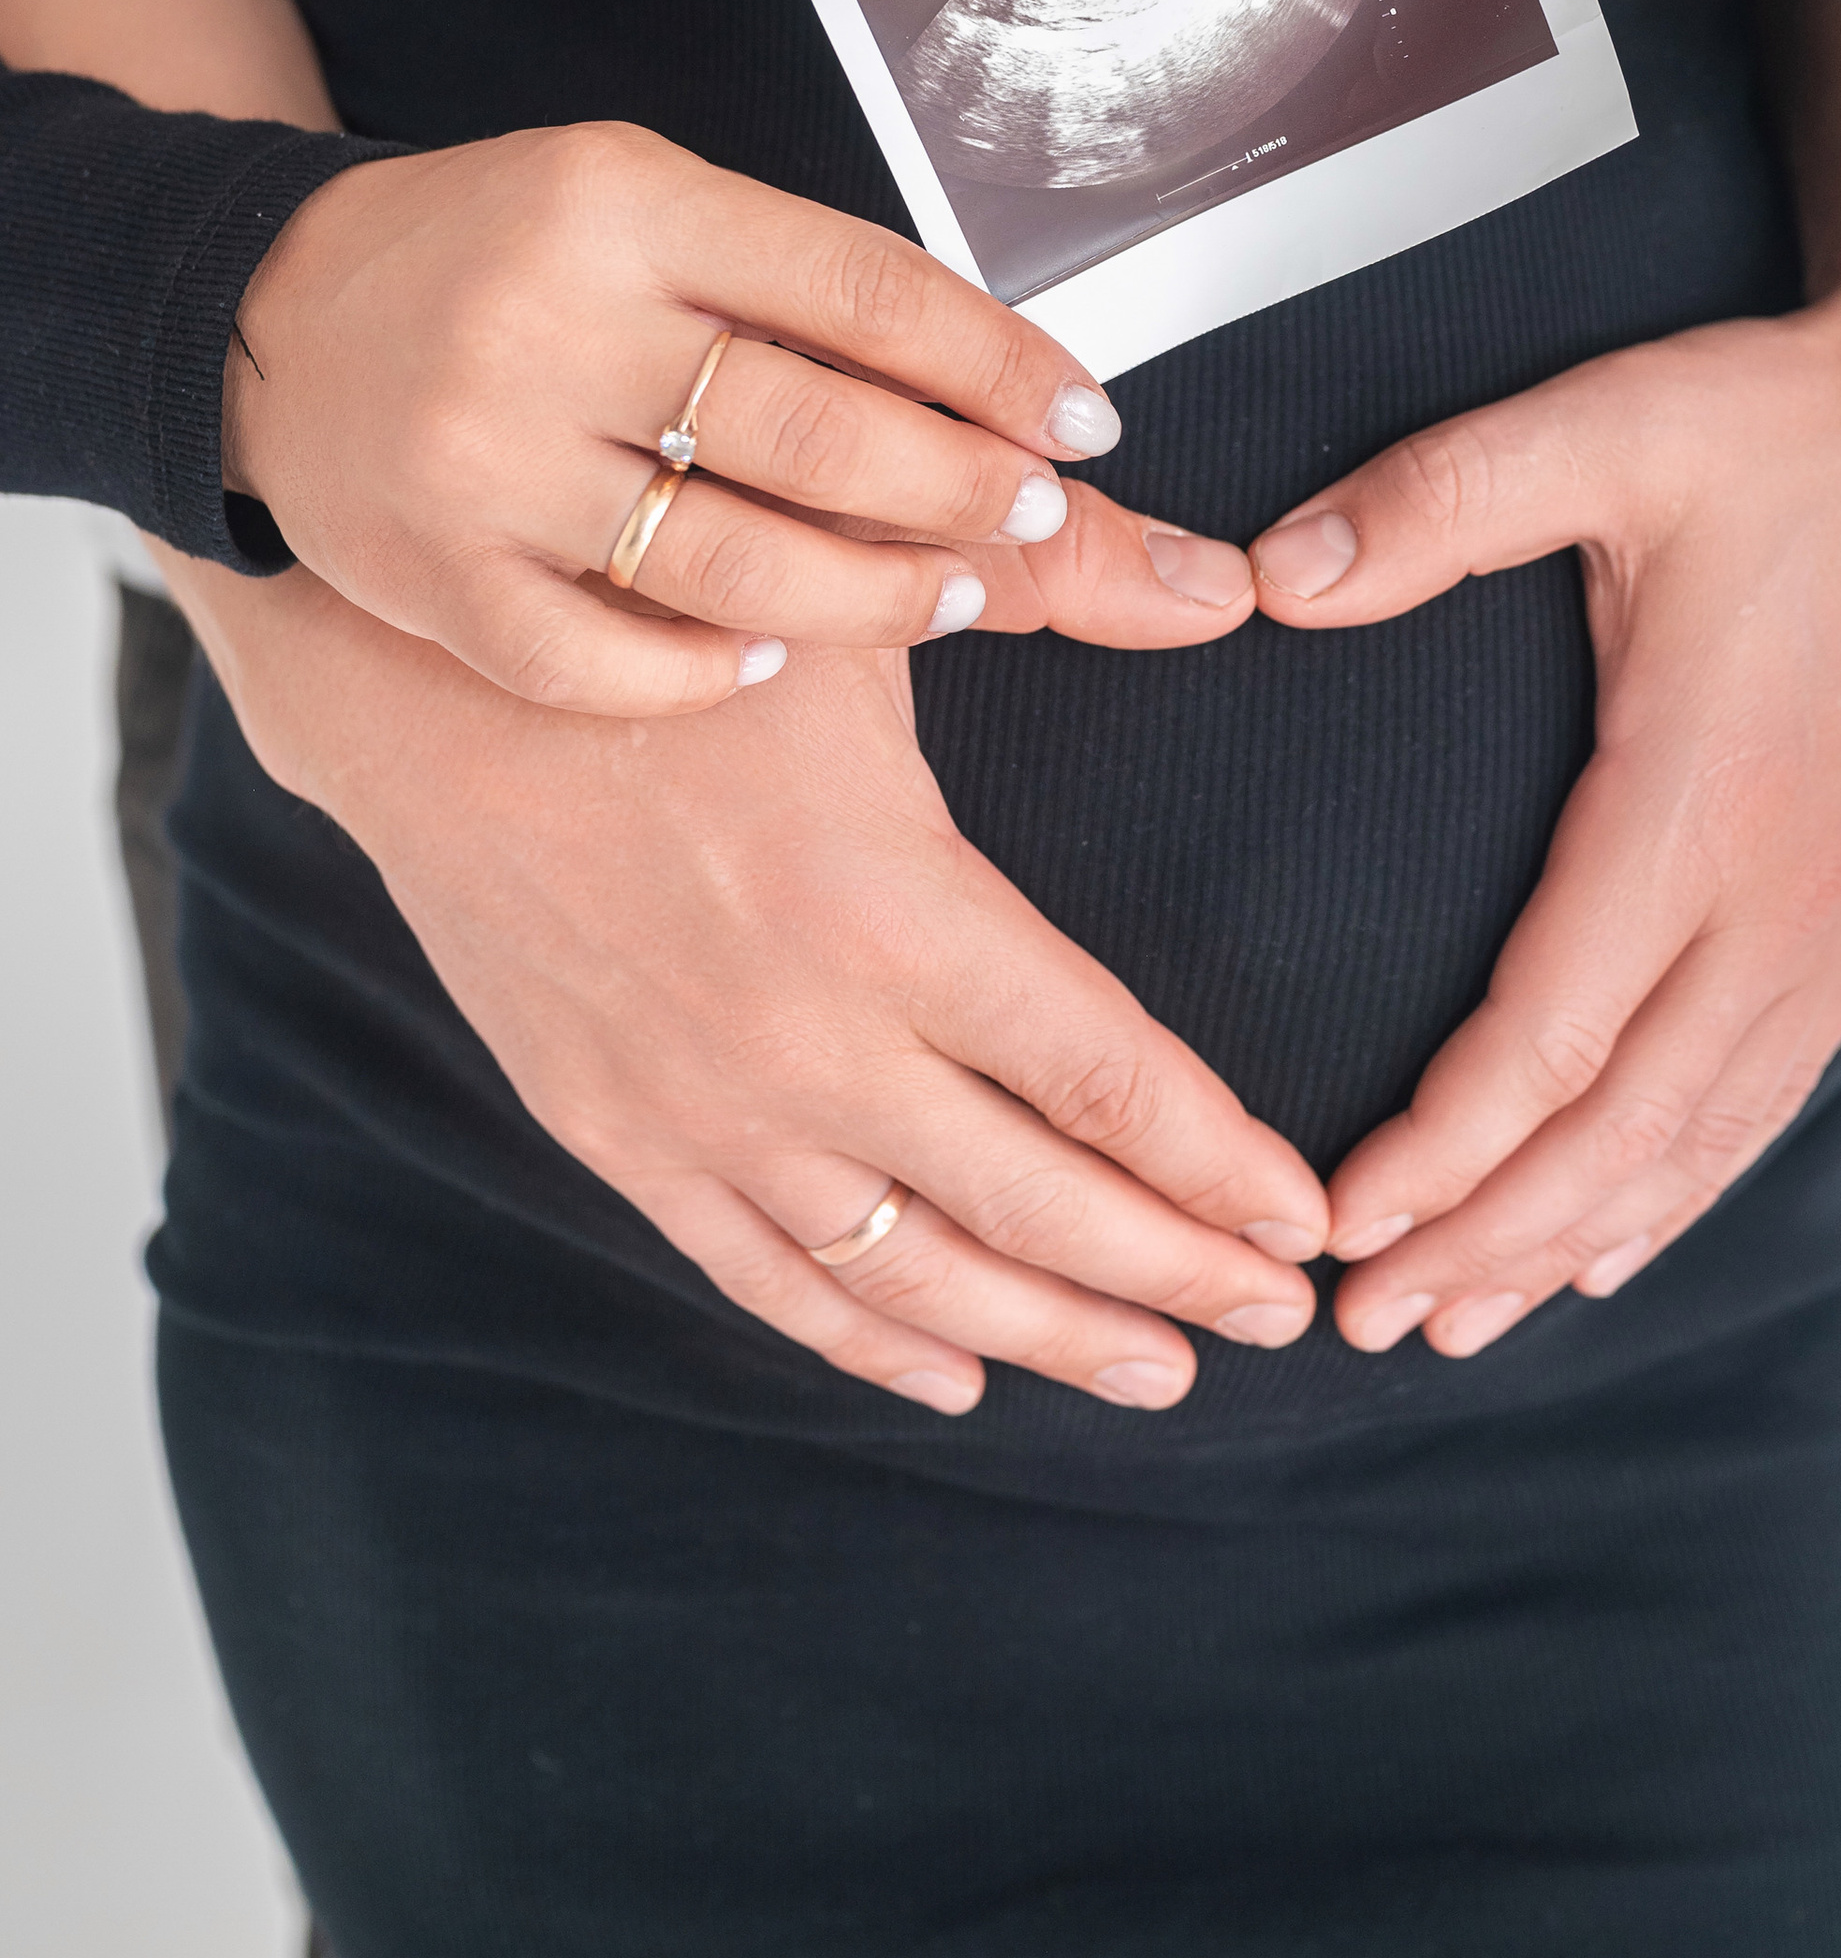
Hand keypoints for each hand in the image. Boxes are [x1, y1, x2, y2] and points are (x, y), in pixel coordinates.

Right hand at [166, 557, 1327, 1415]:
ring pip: (914, 1270)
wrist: (417, 689)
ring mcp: (706, 1107)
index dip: (1221, 1167)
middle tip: (1278, 1320)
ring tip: (1162, 1368)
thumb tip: (1230, 584)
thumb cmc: (665, 625)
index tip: (1305, 1223)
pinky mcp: (615, 1134)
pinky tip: (953, 1375)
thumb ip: (1070, 582)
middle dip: (1175, 1274)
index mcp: (896, 908)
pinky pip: (767, 1275)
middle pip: (1038, 1204)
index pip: (1107, 1079)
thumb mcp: (869, 595)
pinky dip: (868, 1340)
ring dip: (1049, 1333)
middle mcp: (810, 1039)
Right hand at [223, 121, 1177, 717]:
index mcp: (629, 204)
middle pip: (815, 431)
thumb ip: (813, 296)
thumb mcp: (654, 210)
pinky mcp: (435, 574)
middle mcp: (555, 321)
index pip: (863, 290)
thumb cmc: (512, 256)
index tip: (1086, 420)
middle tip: (1034, 513)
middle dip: (959, 488)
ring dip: (871, 596)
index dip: (998, 362)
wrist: (273, 316)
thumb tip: (1023, 397)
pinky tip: (769, 659)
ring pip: (730, 560)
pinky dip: (704, 670)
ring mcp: (487, 458)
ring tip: (950, 595)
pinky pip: (603, 659)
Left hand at [1251, 84, 1840, 1356]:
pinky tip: (1624, 1229)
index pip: (1556, 1035)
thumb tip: (1275, 577)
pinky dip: (1690, 1175)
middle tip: (1365, 1325)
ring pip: (1713, 1127)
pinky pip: (1776, 1079)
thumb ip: (1430, 506)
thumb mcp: (1601, 429)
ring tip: (1467, 1317)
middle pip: (1631, 1126)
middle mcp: (1794, 884)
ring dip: (1586, 1234)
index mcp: (1707, 798)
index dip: (1444, 1150)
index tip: (1338, 1227)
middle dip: (1493, 1239)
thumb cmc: (1790, 421)